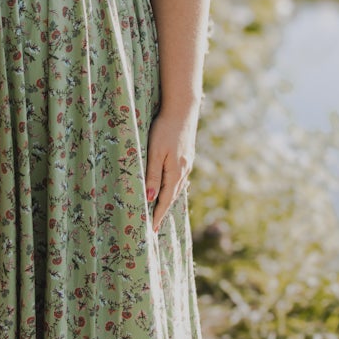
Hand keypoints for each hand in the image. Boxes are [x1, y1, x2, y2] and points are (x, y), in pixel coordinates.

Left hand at [144, 104, 197, 230]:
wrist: (183, 109)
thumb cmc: (165, 129)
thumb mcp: (155, 152)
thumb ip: (153, 175)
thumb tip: (151, 198)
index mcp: (175, 172)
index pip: (164, 199)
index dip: (157, 215)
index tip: (152, 229)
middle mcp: (184, 170)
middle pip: (172, 196)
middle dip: (163, 211)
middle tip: (155, 225)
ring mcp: (187, 163)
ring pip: (177, 187)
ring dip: (169, 200)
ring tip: (161, 210)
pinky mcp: (187, 155)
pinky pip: (180, 178)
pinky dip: (174, 187)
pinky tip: (171, 187)